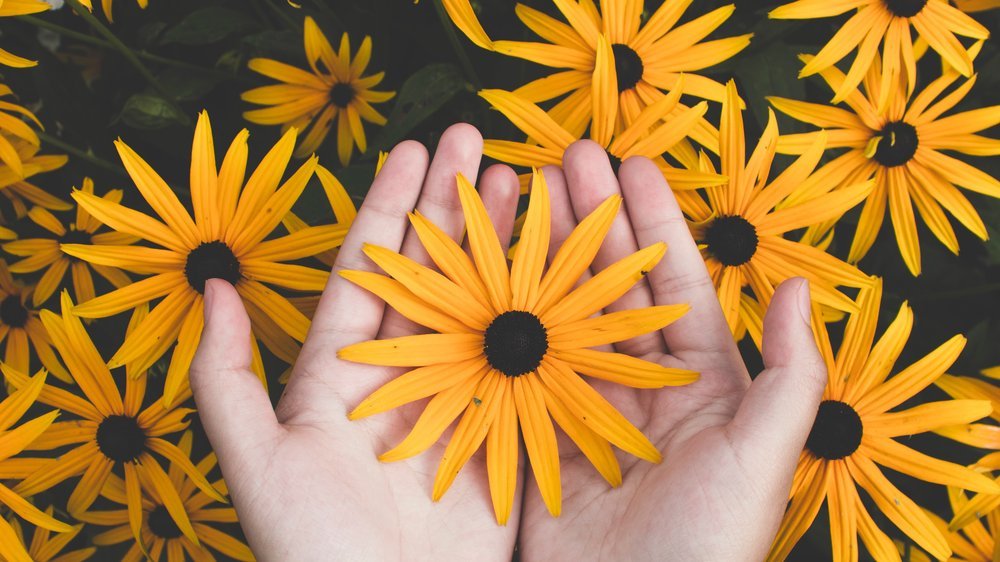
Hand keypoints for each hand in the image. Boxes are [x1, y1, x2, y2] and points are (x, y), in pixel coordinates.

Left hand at [190, 124, 524, 560]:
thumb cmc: (311, 549)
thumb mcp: (255, 461)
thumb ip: (223, 377)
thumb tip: (212, 287)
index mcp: (342, 372)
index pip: (369, 271)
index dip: (389, 208)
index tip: (412, 150)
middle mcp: (402, 376)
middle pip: (432, 273)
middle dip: (453, 206)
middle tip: (480, 143)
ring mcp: (457, 400)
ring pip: (482, 305)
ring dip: (501, 244)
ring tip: (524, 186)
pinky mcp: (503, 434)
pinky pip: (525, 361)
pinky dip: (545, 314)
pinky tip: (562, 268)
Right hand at [516, 141, 826, 560]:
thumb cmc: (707, 543)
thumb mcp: (763, 457)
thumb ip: (791, 374)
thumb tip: (798, 288)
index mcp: (700, 385)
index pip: (673, 284)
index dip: (652, 222)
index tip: (629, 165)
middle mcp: (639, 387)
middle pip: (609, 286)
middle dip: (588, 220)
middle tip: (561, 159)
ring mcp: (583, 406)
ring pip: (560, 313)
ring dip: (541, 254)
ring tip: (519, 195)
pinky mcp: (536, 434)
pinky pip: (518, 363)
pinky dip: (501, 316)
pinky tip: (486, 270)